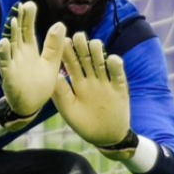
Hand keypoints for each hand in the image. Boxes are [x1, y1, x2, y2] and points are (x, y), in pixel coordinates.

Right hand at [0, 1, 65, 119]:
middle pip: (18, 34)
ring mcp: (13, 64)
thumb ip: (54, 46)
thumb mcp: (51, 63)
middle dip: (20, 20)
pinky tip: (3, 43)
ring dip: (11, 33)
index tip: (30, 4)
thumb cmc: (40, 84)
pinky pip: (5, 63)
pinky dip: (4, 54)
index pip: (28, 30)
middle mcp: (19, 54)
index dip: (28, 18)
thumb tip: (60, 24)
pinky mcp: (9, 75)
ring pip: (11, 46)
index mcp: (30, 50)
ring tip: (14, 20)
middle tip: (22, 5)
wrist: (30, 106)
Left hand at [52, 32, 131, 149]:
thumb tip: (53, 75)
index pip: (72, 64)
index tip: (63, 41)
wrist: (105, 138)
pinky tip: (112, 59)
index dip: (68, 53)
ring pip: (102, 64)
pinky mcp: (120, 90)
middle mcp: (92, 80)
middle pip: (87, 60)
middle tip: (78, 36)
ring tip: (94, 43)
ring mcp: (106, 84)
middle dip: (83, 48)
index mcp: (78, 84)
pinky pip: (119, 76)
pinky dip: (116, 67)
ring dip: (99, 53)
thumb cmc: (84, 124)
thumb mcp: (69, 110)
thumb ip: (61, 93)